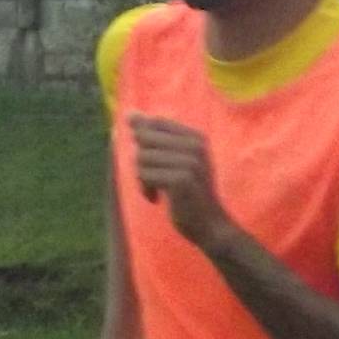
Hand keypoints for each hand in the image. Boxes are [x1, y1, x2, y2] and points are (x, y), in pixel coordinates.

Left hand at [128, 115, 236, 250]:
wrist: (210, 224)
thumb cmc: (190, 193)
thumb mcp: (174, 160)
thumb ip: (152, 136)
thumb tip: (129, 113)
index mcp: (196, 137)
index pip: (156, 123)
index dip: (144, 139)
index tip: (155, 161)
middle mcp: (196, 146)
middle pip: (145, 139)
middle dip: (143, 160)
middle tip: (156, 178)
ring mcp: (190, 162)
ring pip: (141, 158)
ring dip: (143, 178)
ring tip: (157, 190)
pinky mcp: (181, 179)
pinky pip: (144, 175)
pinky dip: (145, 189)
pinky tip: (156, 199)